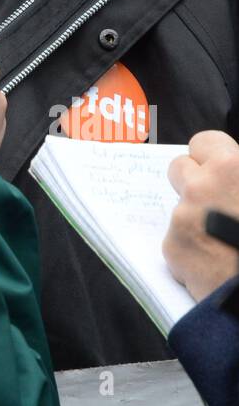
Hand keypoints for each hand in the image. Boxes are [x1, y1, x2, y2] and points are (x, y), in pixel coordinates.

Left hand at [163, 131, 238, 301]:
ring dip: (195, 219)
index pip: (204, 142)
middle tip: (213, 204)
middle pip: (178, 168)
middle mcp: (202, 186)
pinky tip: (216, 263)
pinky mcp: (173, 248)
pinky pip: (177, 242)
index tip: (217, 171)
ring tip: (223, 242)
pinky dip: (192, 251)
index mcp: (231, 168)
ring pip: (180, 208)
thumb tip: (233, 175)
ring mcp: (183, 217)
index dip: (211, 158)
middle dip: (192, 182)